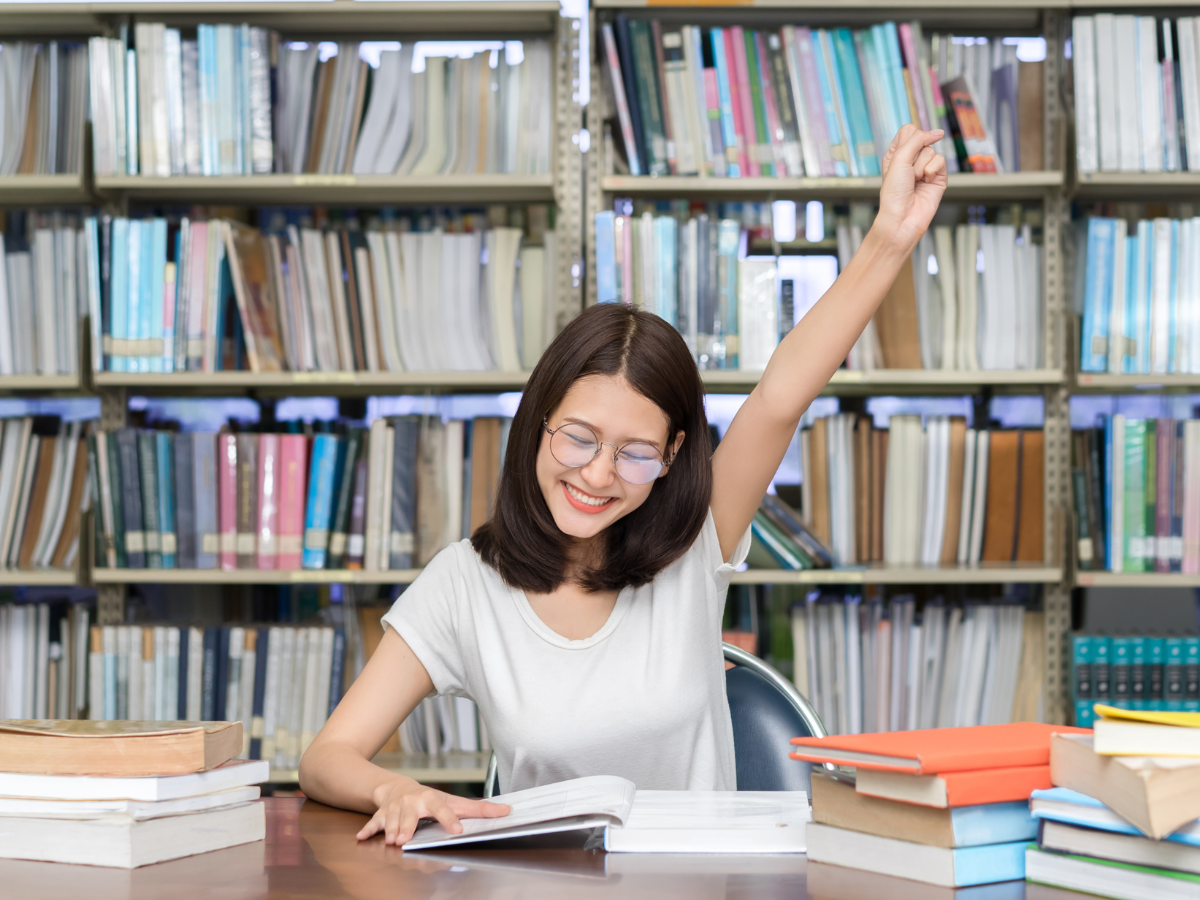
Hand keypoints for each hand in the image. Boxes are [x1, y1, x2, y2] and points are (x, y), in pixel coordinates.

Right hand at [357, 777, 510, 845]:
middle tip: (406, 838)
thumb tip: (507, 811)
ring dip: (389, 829)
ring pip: (391, 819)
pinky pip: (373, 822)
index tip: (457, 830)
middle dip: (407, 826)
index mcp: (431, 799)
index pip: (442, 808)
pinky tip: (361, 838)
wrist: (397, 787)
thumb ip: (478, 808)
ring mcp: (394, 808)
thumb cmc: (429, 798)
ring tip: (391, 840)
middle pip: (410, 814)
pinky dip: (367, 830)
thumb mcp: (453, 800)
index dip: (449, 819)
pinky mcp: (381, 814)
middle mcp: (412, 802)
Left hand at [874, 124, 947, 253]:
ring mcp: (925, 168)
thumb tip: (937, 132)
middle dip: (914, 156)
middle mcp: (911, 160)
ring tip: (916, 181)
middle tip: (908, 174)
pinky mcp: (938, 176)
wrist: (902, 217)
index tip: (902, 155)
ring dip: (921, 166)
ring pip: (931, 151)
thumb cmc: (894, 191)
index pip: (909, 130)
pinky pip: (941, 161)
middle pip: (922, 139)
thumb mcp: (899, 158)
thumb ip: (917, 139)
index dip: (909, 139)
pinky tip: (926, 183)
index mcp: (896, 154)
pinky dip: (932, 171)